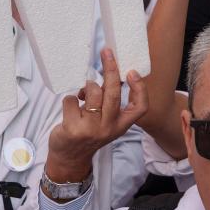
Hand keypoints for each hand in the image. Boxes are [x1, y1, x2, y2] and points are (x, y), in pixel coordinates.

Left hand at [45, 48, 150, 185]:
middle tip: (106, 52)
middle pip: (114, 94)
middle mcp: (109, 127)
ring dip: (86, 88)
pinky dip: (69, 99)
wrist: (70, 157)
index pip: (140, 108)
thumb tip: (105, 74)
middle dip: (110, 69)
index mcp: (121, 124)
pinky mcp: (73, 129)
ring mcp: (91, 129)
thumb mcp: (106, 121)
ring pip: (92, 93)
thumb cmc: (88, 133)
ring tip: (83, 95)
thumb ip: (108, 102)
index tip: (132, 72)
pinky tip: (71, 108)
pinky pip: (71, 100)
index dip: (140, 89)